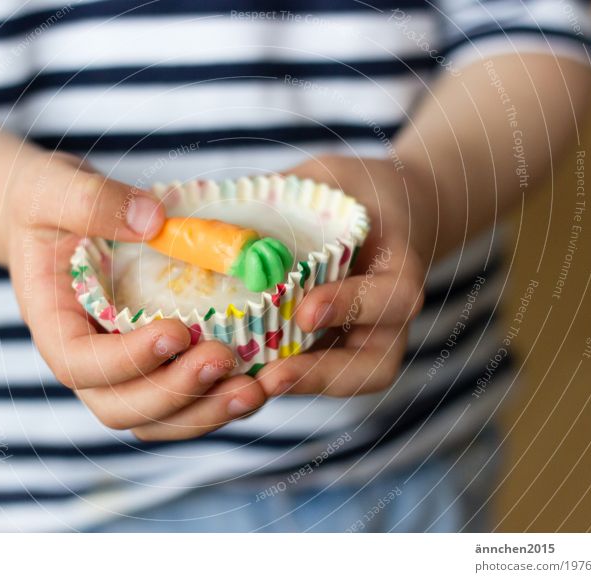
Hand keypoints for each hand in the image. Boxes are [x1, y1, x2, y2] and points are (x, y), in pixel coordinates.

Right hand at [5, 151, 265, 439]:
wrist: (59, 215)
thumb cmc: (46, 203)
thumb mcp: (55, 190)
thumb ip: (92, 202)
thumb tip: (152, 220)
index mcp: (55, 325)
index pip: (80, 365)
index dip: (126, 362)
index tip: (174, 331)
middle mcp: (89, 361)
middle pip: (122, 407)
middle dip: (175, 393)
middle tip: (224, 359)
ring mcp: (125, 369)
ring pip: (159, 418)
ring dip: (207, 411)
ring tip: (255, 388)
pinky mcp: (159, 364)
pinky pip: (187, 400)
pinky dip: (221, 399)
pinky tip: (263, 380)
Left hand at [255, 155, 432, 396]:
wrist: (378, 212)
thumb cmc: (351, 192)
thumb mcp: (328, 175)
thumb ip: (286, 190)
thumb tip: (191, 193)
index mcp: (399, 267)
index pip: (392, 297)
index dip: (352, 305)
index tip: (306, 311)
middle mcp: (388, 316)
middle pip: (374, 365)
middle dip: (322, 374)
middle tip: (271, 377)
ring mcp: (366, 338)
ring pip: (349, 380)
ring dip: (300, 386)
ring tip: (250, 387)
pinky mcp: (338, 348)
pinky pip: (320, 374)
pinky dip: (284, 378)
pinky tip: (241, 376)